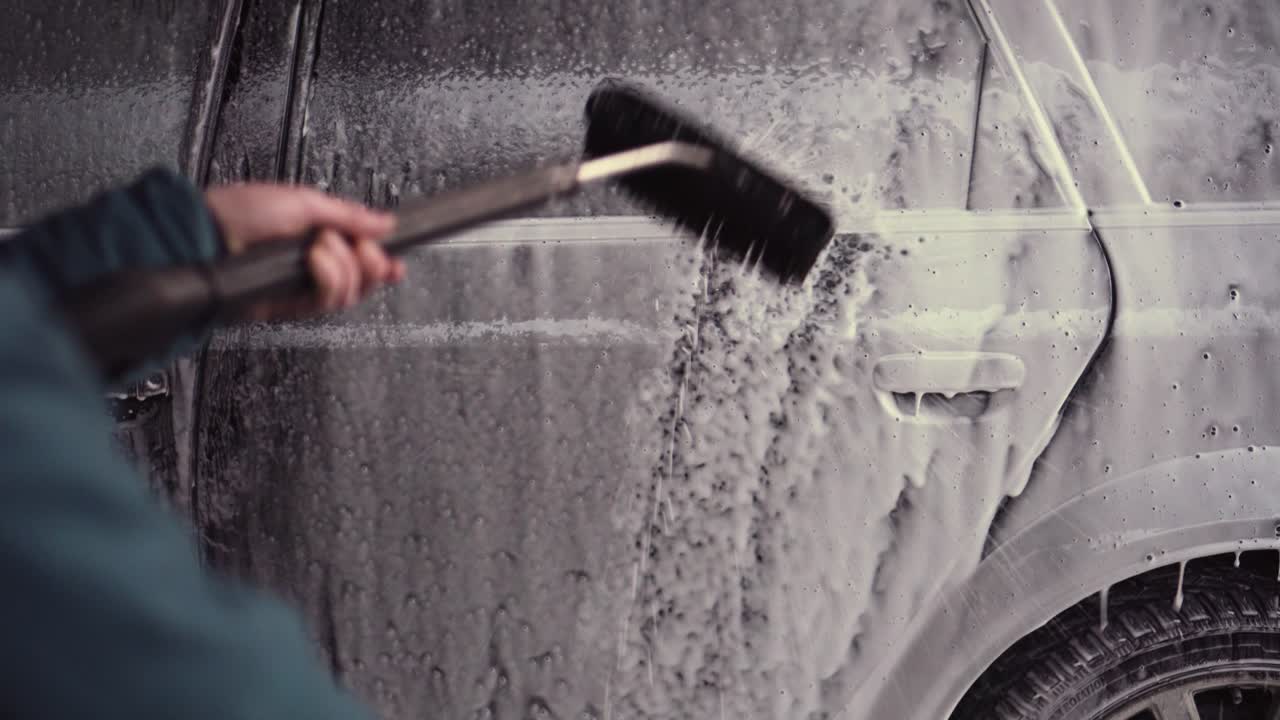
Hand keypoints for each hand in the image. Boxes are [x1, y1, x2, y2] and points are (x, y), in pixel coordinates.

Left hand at [204, 183, 405, 320]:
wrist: (204, 235)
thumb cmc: (238, 212)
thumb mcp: (302, 201)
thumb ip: (348, 215)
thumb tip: (384, 222)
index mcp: (317, 238)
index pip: (361, 258)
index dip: (383, 264)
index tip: (396, 263)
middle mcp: (312, 266)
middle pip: (363, 281)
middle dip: (370, 264)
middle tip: (362, 249)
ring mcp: (302, 288)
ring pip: (349, 294)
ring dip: (343, 267)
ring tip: (320, 247)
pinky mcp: (290, 307)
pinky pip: (326, 302)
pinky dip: (328, 278)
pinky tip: (314, 261)